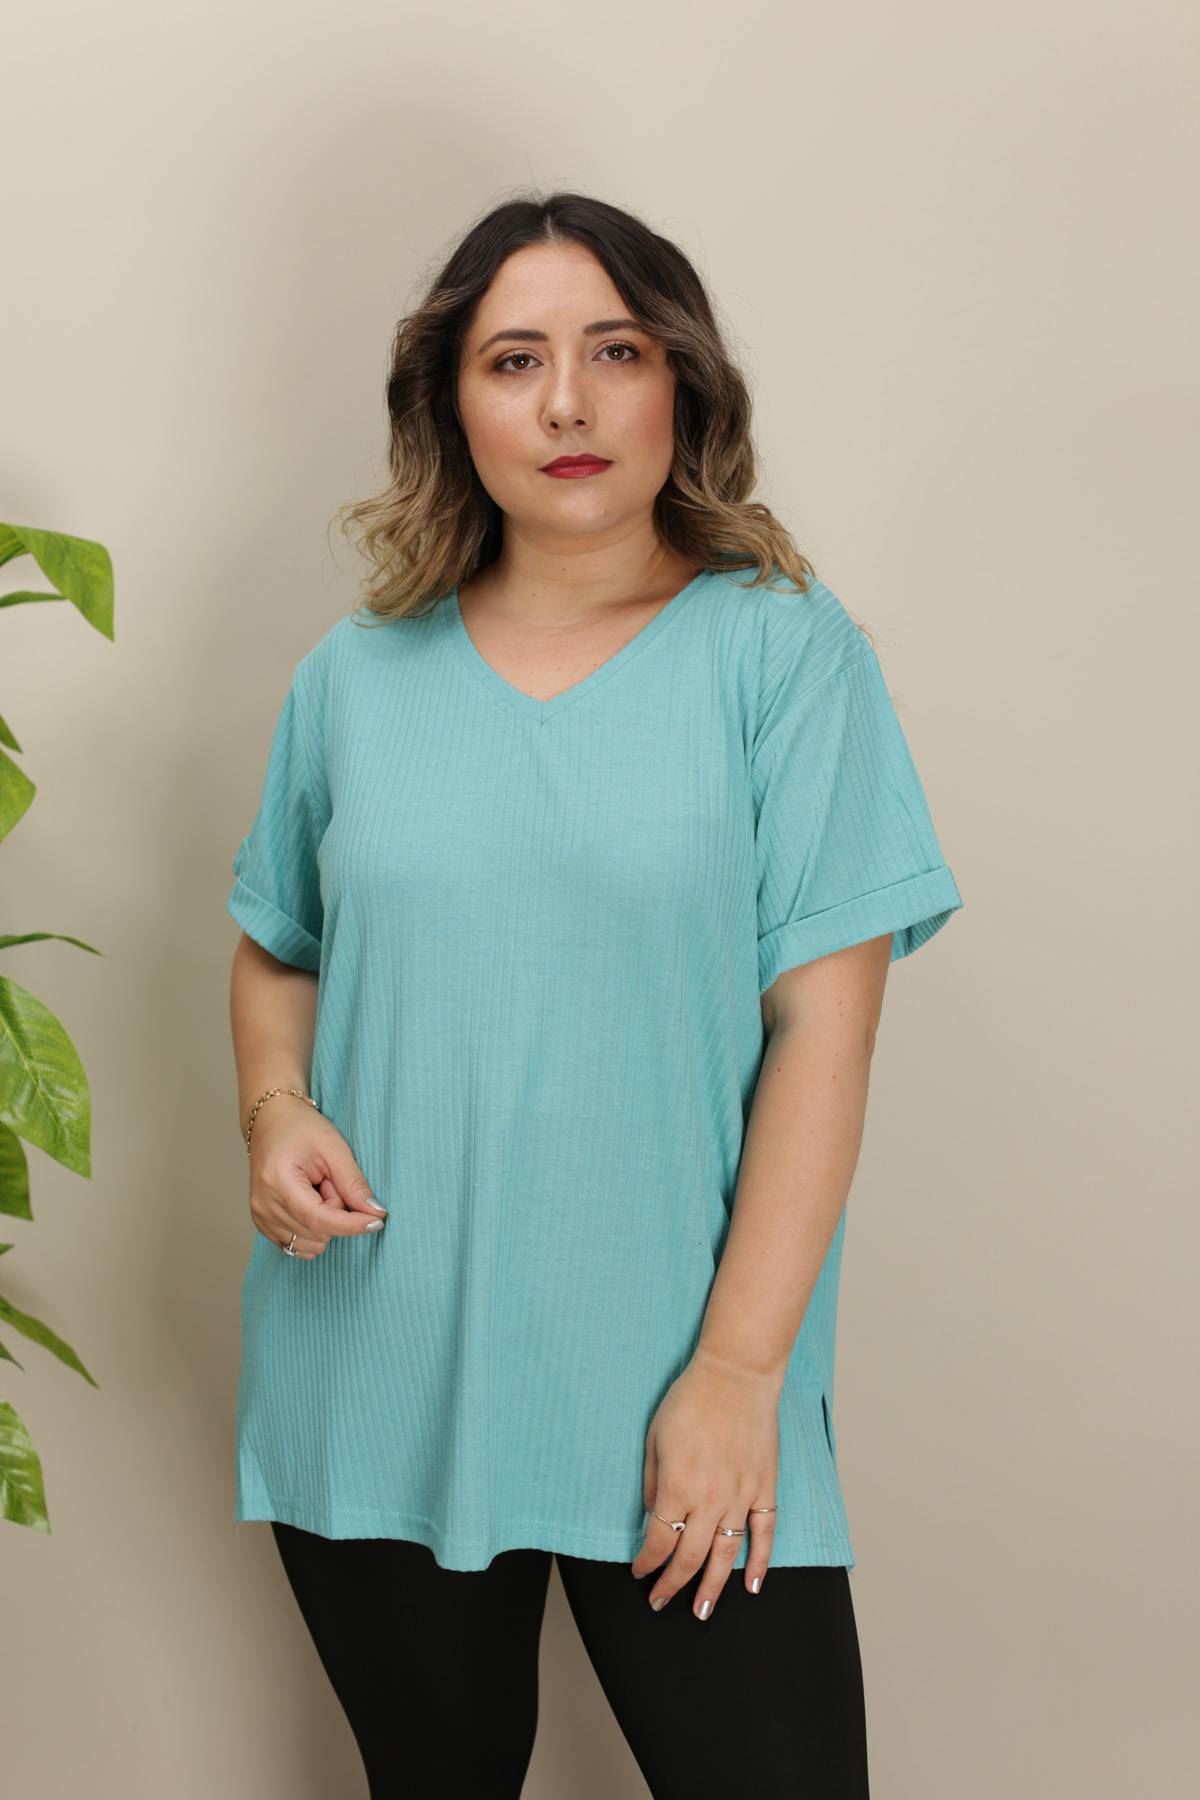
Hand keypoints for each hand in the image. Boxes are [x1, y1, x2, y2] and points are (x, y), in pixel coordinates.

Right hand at [247, 1098, 387, 1256]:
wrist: (271, 1122)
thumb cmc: (301, 1128)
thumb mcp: (334, 1147)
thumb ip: (353, 1183)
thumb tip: (375, 1213)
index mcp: (278, 1182)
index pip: (318, 1219)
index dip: (351, 1225)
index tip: (376, 1222)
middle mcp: (263, 1205)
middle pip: (318, 1232)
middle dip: (336, 1212)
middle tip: (330, 1182)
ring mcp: (261, 1218)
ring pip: (311, 1244)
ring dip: (324, 1222)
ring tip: (318, 1190)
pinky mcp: (264, 1225)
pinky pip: (299, 1246)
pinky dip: (313, 1230)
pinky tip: (309, 1204)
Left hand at [631, 1345, 781, 1617]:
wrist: (735, 1375)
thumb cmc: (689, 1401)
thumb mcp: (654, 1439)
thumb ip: (652, 1483)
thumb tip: (655, 1517)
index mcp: (676, 1488)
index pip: (658, 1542)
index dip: (647, 1563)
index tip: (640, 1571)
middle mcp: (708, 1500)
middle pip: (689, 1558)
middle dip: (672, 1585)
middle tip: (660, 1602)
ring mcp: (740, 1496)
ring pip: (725, 1555)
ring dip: (713, 1587)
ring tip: (702, 1612)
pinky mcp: (764, 1488)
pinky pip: (764, 1533)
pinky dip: (761, 1562)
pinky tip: (754, 1585)